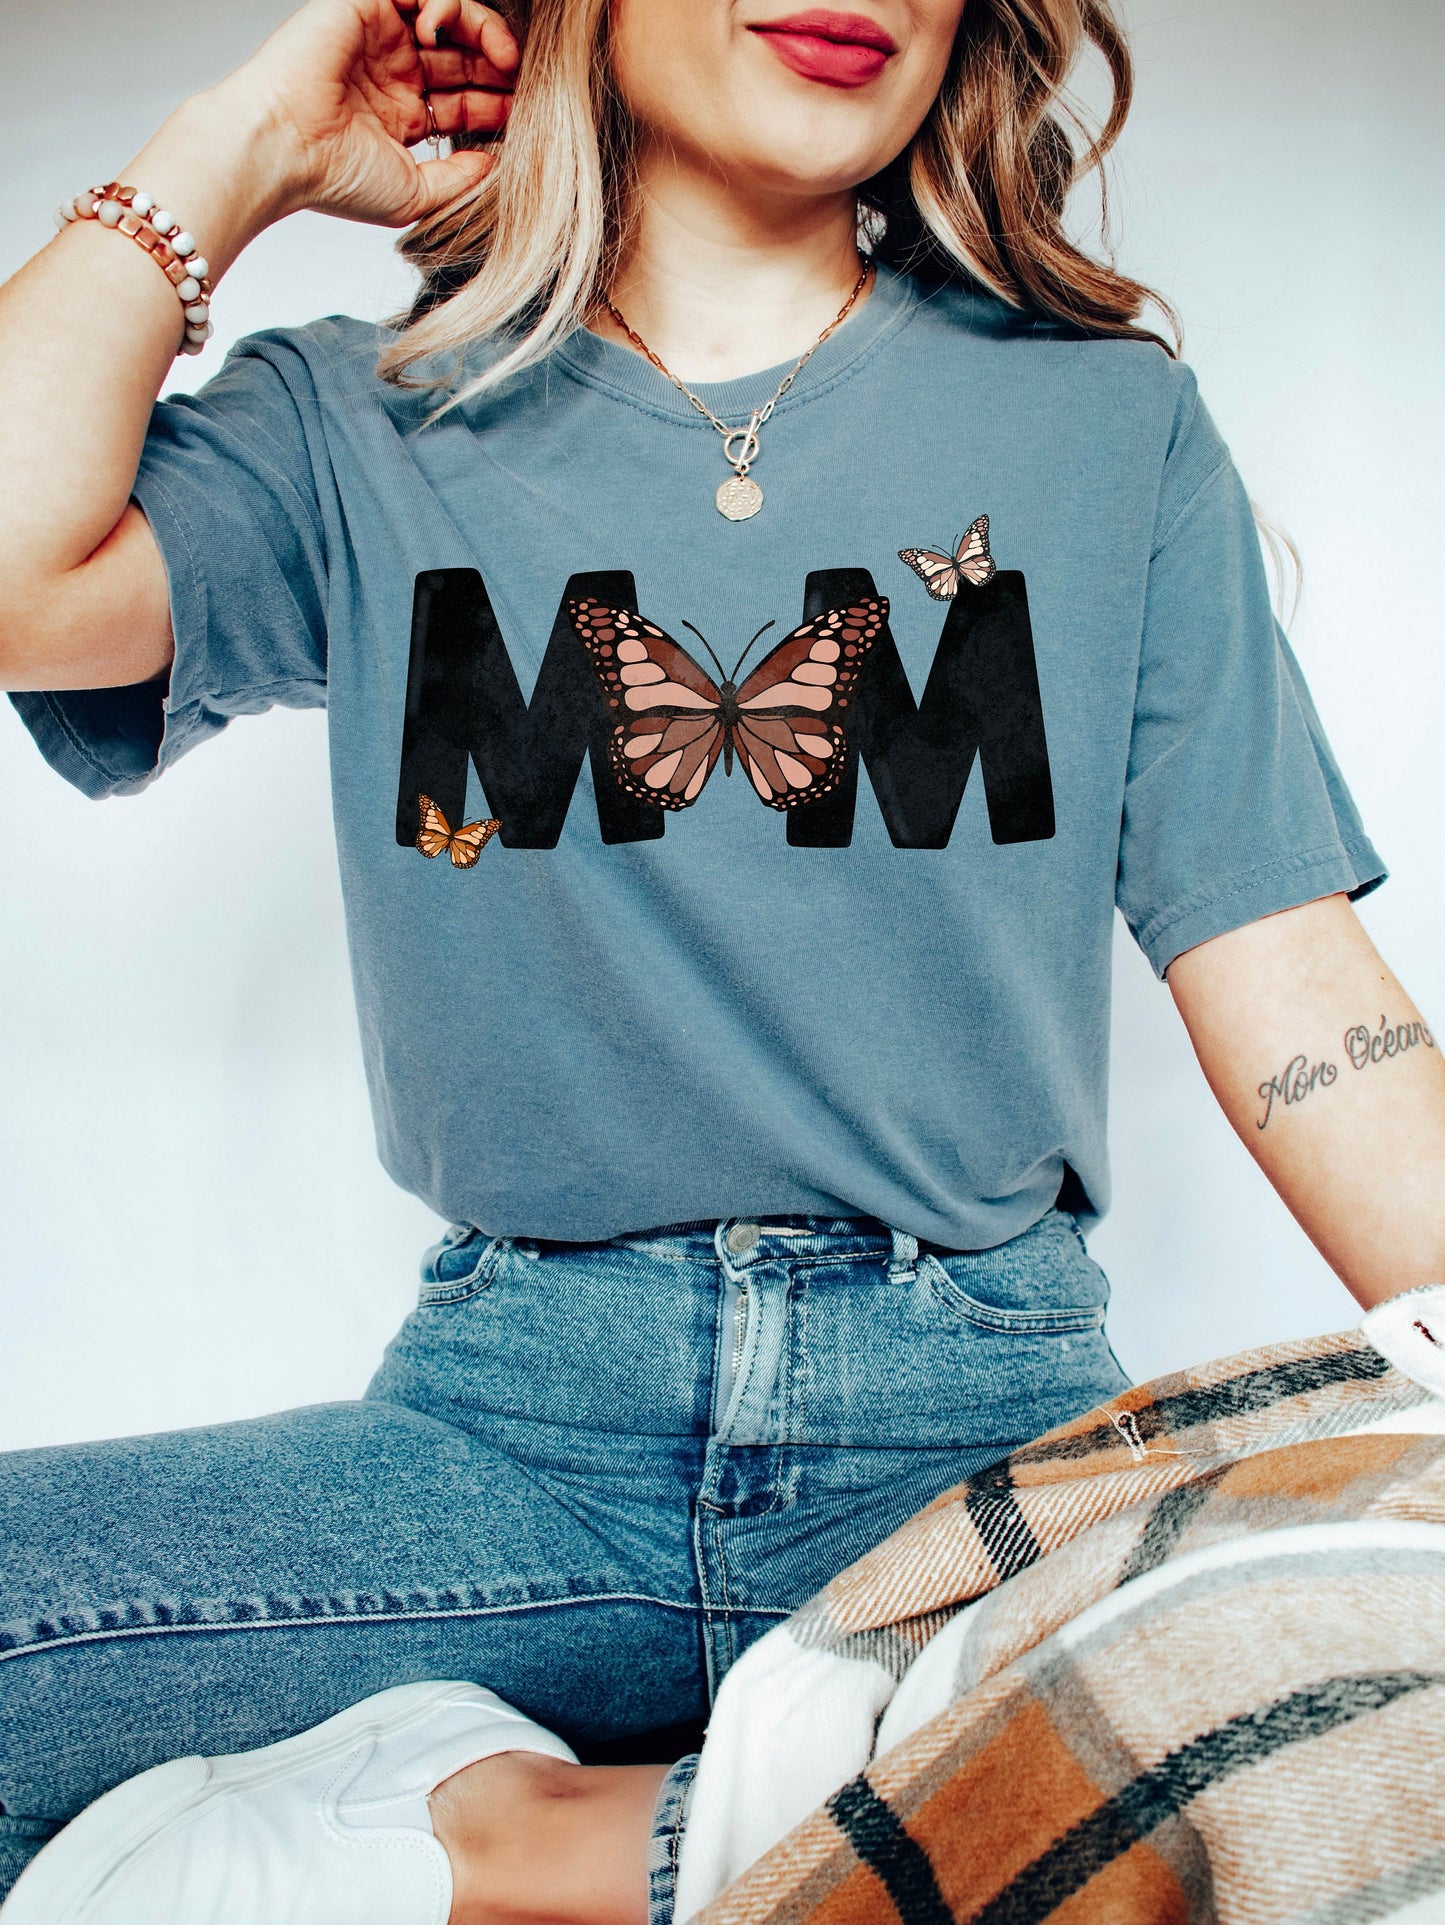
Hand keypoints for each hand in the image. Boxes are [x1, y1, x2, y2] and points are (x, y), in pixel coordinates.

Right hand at [207, 0, 519, 229]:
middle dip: (498, 65)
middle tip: (521, 81)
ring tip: (501, 57)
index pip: (461, 99)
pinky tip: (442, 33)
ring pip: (449, 17)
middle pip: (462, 56)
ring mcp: (380, 39)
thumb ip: (459, 178)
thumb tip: (494, 163)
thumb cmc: (335, 178)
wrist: (284, 149)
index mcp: (400, 116)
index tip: (522, 114)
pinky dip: (445, 3)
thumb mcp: (416, 193)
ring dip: (484, 30)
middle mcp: (391, 74)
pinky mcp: (364, 7)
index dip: (496, 103)